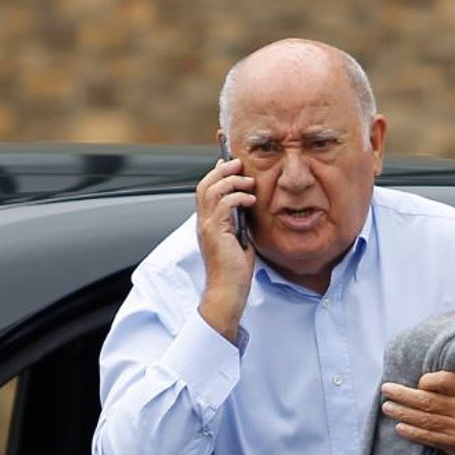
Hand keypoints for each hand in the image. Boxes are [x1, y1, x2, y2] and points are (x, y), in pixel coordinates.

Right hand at [195, 156, 256, 342]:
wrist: (228, 292)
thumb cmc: (234, 272)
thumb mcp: (240, 240)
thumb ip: (239, 222)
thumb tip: (247, 207)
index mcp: (207, 224)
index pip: (206, 190)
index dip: (216, 173)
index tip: (230, 162)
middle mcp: (203, 223)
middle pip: (204, 185)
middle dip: (222, 170)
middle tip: (239, 164)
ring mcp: (207, 227)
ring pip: (211, 190)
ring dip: (231, 181)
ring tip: (248, 182)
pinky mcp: (215, 233)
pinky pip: (223, 205)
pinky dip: (238, 198)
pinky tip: (251, 201)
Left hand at [380, 371, 454, 454]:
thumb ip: (451, 386)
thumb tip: (420, 383)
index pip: (445, 380)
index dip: (427, 380)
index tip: (418, 382)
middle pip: (428, 400)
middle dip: (404, 395)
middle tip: (386, 390)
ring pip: (426, 419)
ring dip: (403, 413)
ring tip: (387, 407)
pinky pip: (430, 437)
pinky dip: (413, 432)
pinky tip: (400, 428)